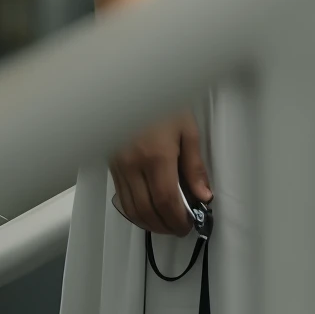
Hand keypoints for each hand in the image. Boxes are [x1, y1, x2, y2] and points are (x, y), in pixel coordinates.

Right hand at [109, 110, 211, 235]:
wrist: (132, 85)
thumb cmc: (162, 102)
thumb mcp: (187, 129)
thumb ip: (195, 166)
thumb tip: (203, 195)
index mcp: (156, 155)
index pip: (167, 201)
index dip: (178, 219)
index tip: (189, 224)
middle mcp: (133, 165)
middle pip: (147, 210)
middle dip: (165, 226)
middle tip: (180, 227)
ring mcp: (119, 166)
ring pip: (131, 209)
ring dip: (149, 223)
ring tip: (166, 224)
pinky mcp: (111, 166)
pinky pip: (122, 198)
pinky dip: (135, 212)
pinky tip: (148, 211)